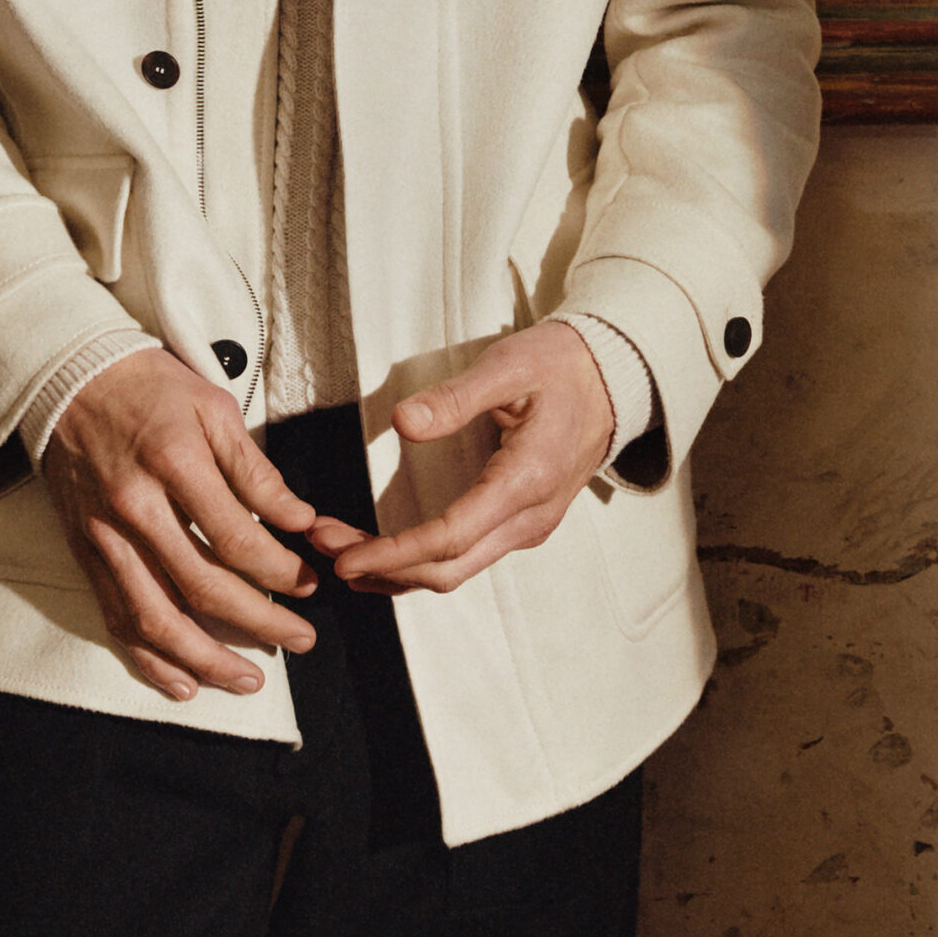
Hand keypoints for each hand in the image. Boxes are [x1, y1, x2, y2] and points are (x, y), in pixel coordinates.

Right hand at [43, 350, 318, 702]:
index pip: (237, 539)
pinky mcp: (85, 552)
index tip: (309, 584)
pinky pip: (116, 617)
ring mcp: (105, 536)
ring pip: (156, 619)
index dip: (280, 571)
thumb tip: (299, 519)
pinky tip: (181, 681)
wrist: (68, 378)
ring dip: (205, 660)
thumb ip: (255, 470)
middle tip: (299, 638)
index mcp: (175, 464)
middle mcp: (136, 508)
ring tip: (247, 680)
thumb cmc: (147, 387)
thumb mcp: (213, 407)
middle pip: (202, 588)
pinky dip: (149, 658)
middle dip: (259, 623)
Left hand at [310, 322, 613, 594]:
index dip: (394, 553)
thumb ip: (455, 398)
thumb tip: (402, 422)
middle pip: (448, 568)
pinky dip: (421, 560)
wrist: (611, 378)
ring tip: (341, 551)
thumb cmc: (560, 367)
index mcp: (526, 481)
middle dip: (383, 566)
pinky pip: (466, 556)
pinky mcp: (520, 523)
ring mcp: (528, 526)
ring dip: (398, 568)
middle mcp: (529, 518)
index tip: (345, 558)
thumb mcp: (509, 367)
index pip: (450, 537)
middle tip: (325, 548)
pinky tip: (385, 551)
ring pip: (456, 569)